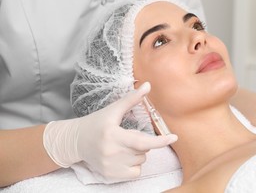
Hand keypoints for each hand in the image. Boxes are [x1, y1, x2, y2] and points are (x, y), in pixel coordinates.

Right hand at [43, 82, 177, 182]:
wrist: (76, 141)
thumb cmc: (96, 123)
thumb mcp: (113, 110)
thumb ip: (132, 99)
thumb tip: (148, 85)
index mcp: (113, 135)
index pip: (141, 142)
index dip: (159, 141)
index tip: (174, 137)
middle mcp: (111, 152)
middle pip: (143, 150)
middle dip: (141, 142)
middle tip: (126, 135)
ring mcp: (110, 166)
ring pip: (140, 161)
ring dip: (137, 154)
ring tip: (122, 146)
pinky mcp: (109, 175)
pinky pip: (135, 173)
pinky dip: (134, 166)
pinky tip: (122, 157)